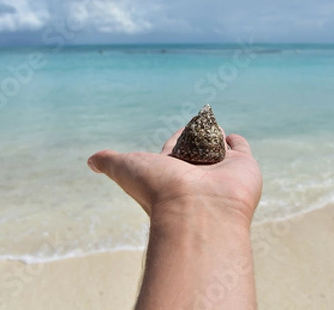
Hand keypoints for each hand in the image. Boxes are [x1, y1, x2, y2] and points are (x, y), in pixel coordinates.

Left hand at [87, 129, 262, 226]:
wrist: (198, 211)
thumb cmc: (159, 191)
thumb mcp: (126, 169)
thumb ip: (109, 161)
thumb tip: (90, 161)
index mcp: (170, 173)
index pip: (173, 150)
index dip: (176, 140)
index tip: (179, 131)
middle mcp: (195, 173)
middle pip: (197, 149)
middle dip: (197, 138)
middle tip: (199, 123)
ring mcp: (220, 170)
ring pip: (218, 147)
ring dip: (215, 135)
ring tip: (213, 123)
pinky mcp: (244, 166)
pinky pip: (240, 149)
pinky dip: (236, 141)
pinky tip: (229, 135)